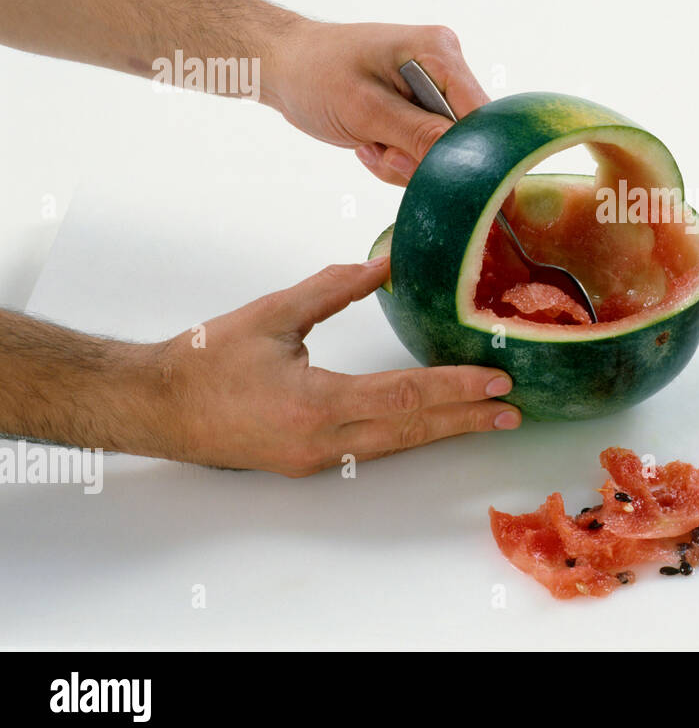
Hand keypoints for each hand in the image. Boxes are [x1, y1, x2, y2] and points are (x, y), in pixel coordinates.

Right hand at [162, 257, 520, 475]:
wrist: (155, 407)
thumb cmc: (205, 359)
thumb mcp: (272, 315)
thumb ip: (333, 289)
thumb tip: (384, 264)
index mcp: (314, 405)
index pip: (403, 398)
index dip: (454, 390)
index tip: (496, 383)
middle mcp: (321, 443)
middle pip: (411, 432)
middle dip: (467, 419)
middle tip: (514, 409)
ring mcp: (316, 460)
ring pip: (396, 447)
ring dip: (445, 431)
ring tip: (490, 420)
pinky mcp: (308, 463)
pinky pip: (373, 450)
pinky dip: (411, 436)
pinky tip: (435, 422)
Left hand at [266, 20, 489, 185]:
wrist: (281, 66)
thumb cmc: (313, 73)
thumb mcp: (365, 109)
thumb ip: (418, 134)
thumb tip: (464, 161)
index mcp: (439, 52)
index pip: (480, 114)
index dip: (473, 154)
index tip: (449, 182)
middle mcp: (444, 67)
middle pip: (463, 136)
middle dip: (423, 157)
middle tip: (382, 152)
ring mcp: (432, 89)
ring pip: (442, 150)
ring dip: (405, 161)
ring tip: (368, 144)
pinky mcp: (419, 108)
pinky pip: (424, 148)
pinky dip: (397, 158)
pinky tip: (369, 142)